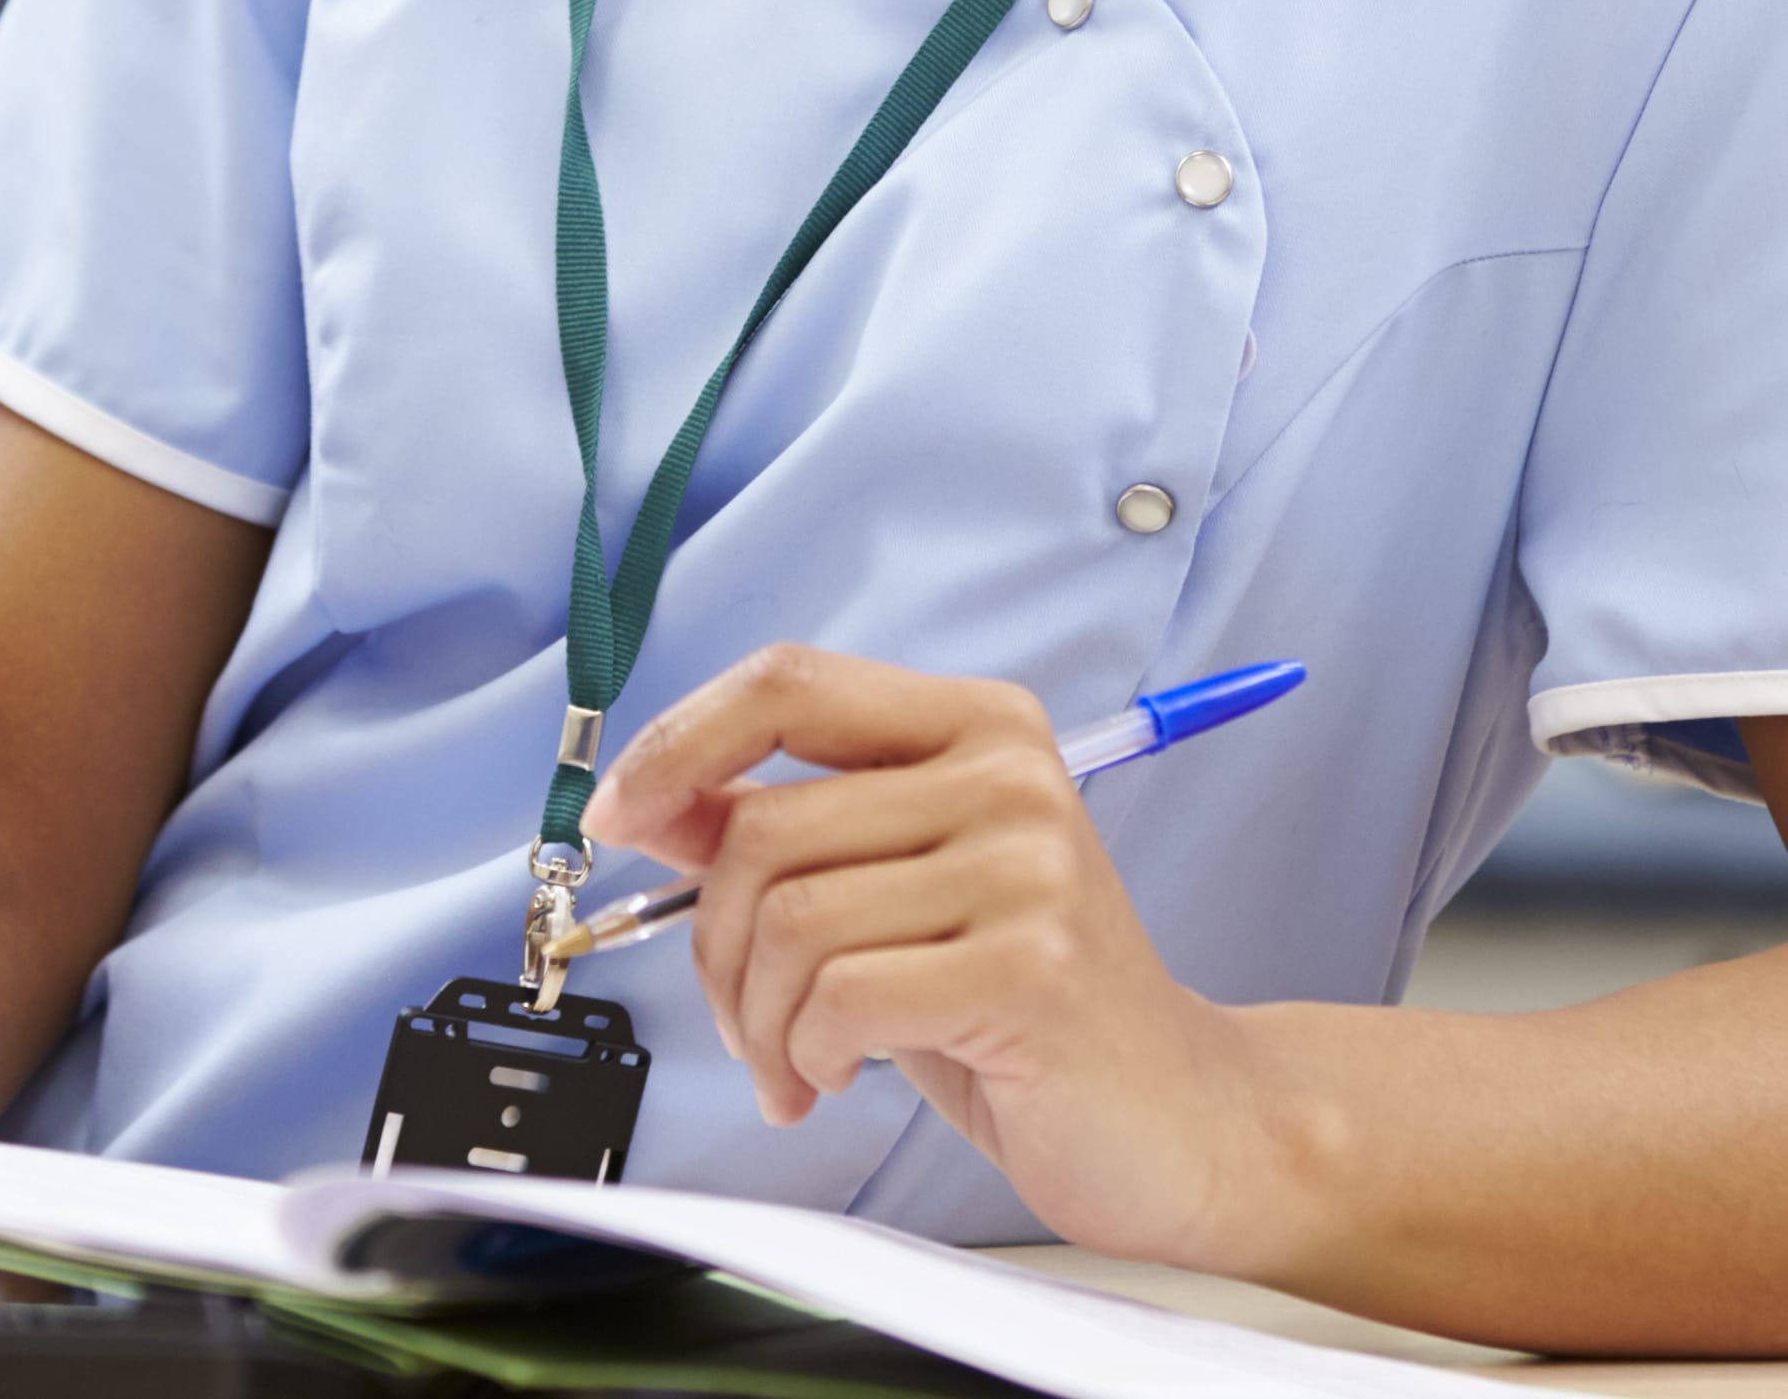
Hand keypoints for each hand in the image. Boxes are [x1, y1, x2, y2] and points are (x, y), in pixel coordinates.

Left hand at [580, 646, 1304, 1267]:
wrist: (1178, 1116)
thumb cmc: (1017, 1005)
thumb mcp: (890, 892)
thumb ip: (784, 830)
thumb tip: (651, 802)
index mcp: (974, 724)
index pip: (786, 683)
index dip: (678, 743)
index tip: (620, 815)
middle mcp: (1008, 776)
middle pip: (762, 829)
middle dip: (711, 947)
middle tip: (744, 1020)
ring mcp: (1028, 868)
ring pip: (786, 922)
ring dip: (757, 1020)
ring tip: (793, 1063)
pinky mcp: (1030, 969)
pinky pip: (838, 1000)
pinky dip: (805, 1057)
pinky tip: (832, 1081)